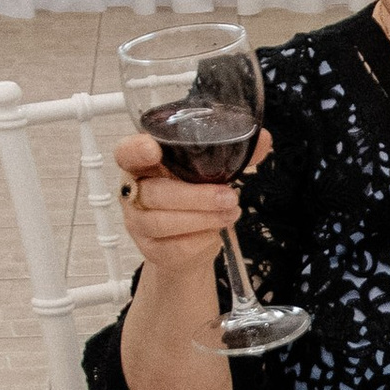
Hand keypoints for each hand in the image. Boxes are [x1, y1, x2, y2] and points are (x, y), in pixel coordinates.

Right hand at [111, 124, 271, 282]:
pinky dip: (202, 239)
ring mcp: (138, 223)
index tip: (152, 149)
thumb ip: (234, 155)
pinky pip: (176, 247)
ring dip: (203, 218)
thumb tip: (263, 139)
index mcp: (142, 165)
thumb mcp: (210, 172)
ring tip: (230, 213)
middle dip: (196, 196)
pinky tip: (216, 231)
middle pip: (154, 193)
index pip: (126, 153)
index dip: (136, 150)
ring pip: (162, 222)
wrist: (190, 243)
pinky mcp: (151, 250)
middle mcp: (134, 193)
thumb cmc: (194, 197)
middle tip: (228, 197)